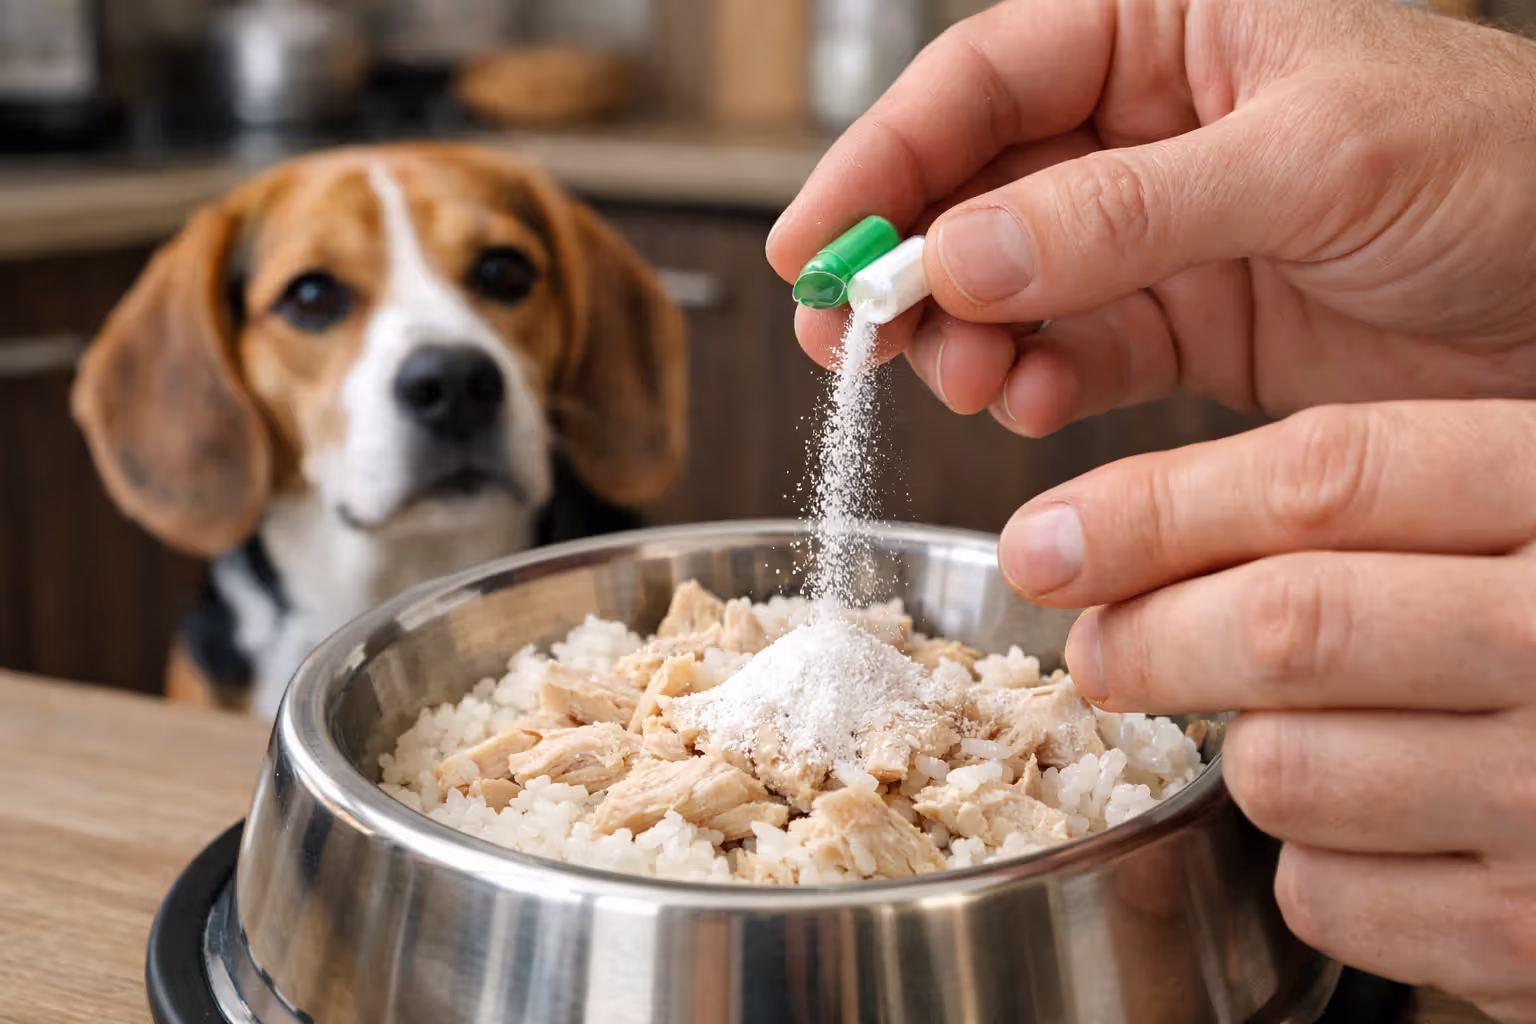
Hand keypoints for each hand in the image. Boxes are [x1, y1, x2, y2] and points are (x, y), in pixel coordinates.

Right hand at [766, 0, 1535, 435]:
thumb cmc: (1505, 173)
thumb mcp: (1314, 162)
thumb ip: (1128, 208)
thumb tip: (963, 253)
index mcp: (1173, 26)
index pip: (986, 78)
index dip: (885, 161)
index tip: (814, 245)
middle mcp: (1149, 123)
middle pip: (976, 185)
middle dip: (907, 262)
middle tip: (850, 335)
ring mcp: (1160, 231)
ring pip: (1011, 280)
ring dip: (965, 335)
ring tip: (957, 379)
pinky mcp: (1186, 324)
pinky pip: (1076, 352)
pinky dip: (1036, 384)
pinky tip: (1025, 403)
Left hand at [999, 400, 1535, 1021]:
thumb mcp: (1509, 513)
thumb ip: (1352, 501)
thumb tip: (1091, 534)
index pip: (1326, 477)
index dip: (1154, 509)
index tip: (1048, 541)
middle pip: (1286, 623)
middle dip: (1148, 638)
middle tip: (1102, 650)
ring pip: (1281, 770)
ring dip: (1244, 755)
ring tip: (1292, 736)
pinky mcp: (1531, 936)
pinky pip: (1320, 894)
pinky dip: (1306, 863)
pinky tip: (1368, 827)